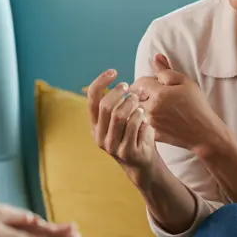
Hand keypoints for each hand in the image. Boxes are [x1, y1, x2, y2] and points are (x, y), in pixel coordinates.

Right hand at [86, 68, 157, 184]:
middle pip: (106, 106)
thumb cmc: (133, 136)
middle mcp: (99, 136)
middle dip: (119, 93)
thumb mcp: (119, 121)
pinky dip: (140, 117)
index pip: (92, 99)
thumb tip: (122, 84)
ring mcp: (112, 145)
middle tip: (130, 88)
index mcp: (95, 125)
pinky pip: (134, 126)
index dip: (101, 82)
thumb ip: (116, 105)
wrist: (143, 164)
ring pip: (119, 116)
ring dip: (131, 104)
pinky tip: (144, 117)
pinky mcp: (126, 151)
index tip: (113, 72)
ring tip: (138, 102)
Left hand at [130, 54, 223, 151]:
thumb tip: (155, 58)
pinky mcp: (152, 135)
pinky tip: (160, 121)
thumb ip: (167, 71)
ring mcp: (151, 124)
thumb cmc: (197, 106)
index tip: (152, 86)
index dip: (144, 83)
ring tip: (158, 109)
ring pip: (136, 112)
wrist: (204, 133)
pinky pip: (142, 125)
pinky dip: (147, 121)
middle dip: (141, 95)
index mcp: (158, 94)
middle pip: (134, 98)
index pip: (138, 83)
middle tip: (155, 97)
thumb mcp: (186, 83)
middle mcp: (151, 109)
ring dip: (142, 108)